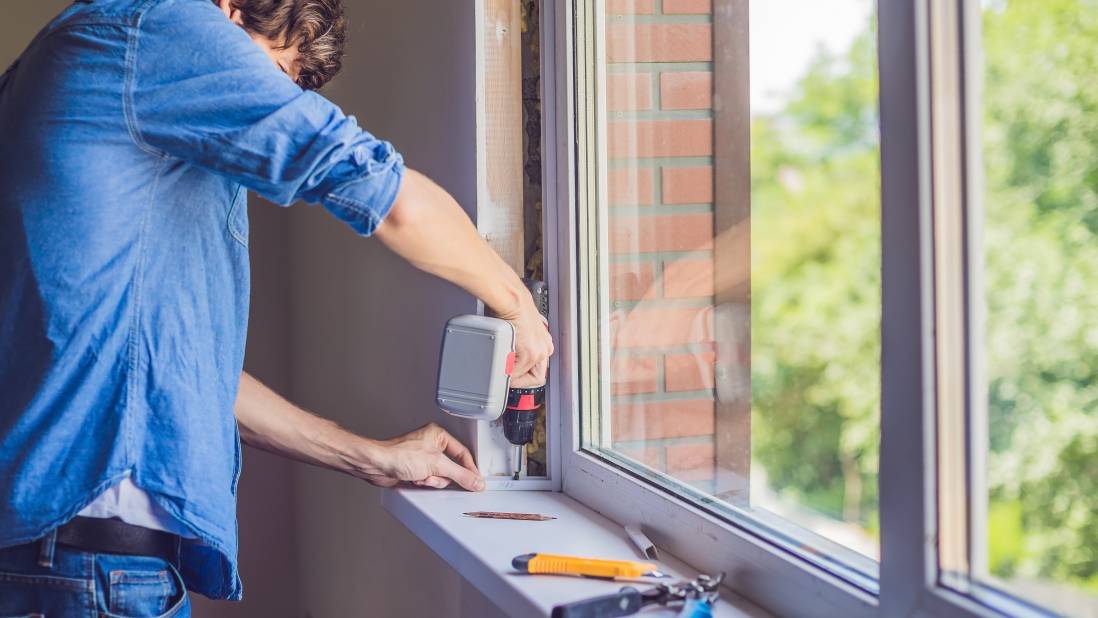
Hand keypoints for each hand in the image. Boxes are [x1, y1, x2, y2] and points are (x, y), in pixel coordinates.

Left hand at [352, 423, 484, 491]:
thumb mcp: (436, 465)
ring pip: (441, 476)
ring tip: (422, 477)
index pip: (463, 453)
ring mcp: (423, 457)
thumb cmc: (398, 455)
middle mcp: (431, 444)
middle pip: (452, 467)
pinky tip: (415, 480)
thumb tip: (476, 481)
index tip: (476, 480)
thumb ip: (460, 474)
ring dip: (432, 480)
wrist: (376, 465)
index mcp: (438, 435)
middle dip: (443, 475)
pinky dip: (425, 483)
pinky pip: (430, 480)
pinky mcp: (415, 469)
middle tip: (438, 476)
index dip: (470, 468)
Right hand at [497, 297, 552, 388]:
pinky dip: (508, 372)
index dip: (524, 375)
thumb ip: (520, 345)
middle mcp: (544, 348)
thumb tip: (512, 354)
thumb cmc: (512, 311)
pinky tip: (502, 364)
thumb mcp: (520, 331)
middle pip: (537, 377)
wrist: (512, 301)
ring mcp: (538, 352)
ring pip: (526, 376)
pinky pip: (517, 372)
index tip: (514, 376)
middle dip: (522, 380)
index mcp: (544, 344)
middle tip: (510, 379)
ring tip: (505, 372)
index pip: (538, 369)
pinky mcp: (530, 354)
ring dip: (514, 376)